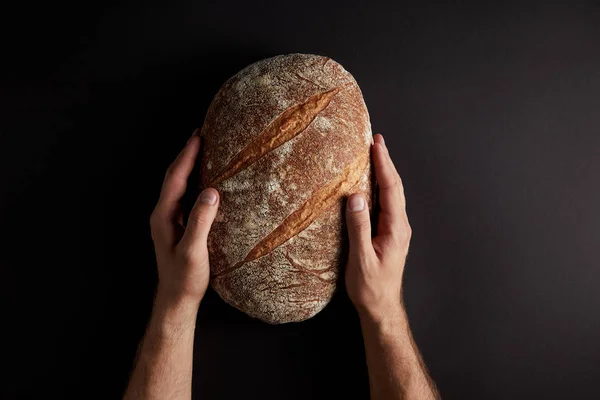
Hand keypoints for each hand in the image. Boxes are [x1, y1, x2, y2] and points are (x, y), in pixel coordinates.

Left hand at [149, 129, 219, 304]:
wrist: (177, 299)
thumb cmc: (185, 278)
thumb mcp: (194, 251)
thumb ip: (201, 221)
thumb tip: (211, 192)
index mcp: (163, 216)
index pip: (175, 179)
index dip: (186, 156)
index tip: (198, 136)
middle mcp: (163, 214)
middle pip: (173, 177)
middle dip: (185, 154)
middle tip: (200, 134)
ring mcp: (169, 220)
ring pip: (177, 185)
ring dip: (188, 165)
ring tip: (202, 149)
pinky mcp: (177, 226)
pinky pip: (184, 195)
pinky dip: (193, 180)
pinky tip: (204, 178)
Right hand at [345, 133, 411, 324]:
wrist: (382, 308)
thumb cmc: (371, 288)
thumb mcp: (361, 259)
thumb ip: (359, 227)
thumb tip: (355, 196)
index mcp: (395, 229)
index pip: (391, 189)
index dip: (384, 164)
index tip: (377, 144)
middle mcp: (399, 226)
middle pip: (394, 187)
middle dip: (386, 162)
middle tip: (376, 140)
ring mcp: (396, 230)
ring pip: (391, 194)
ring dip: (384, 173)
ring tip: (374, 155)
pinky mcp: (389, 234)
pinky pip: (386, 204)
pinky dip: (380, 187)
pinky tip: (370, 183)